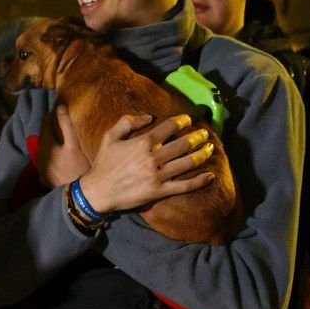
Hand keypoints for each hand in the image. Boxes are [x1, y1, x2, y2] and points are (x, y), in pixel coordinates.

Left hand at [36, 103, 90, 187]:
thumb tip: (59, 106)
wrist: (76, 195)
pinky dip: (50, 158)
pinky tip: (59, 160)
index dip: (52, 117)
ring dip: (50, 145)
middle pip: (44, 137)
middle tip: (61, 126)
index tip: (59, 113)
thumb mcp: (74, 144)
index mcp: (45, 144)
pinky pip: (45, 163)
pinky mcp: (43, 178)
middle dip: (51, 130)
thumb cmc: (78, 168)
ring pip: (43, 150)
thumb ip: (65, 125)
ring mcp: (40, 168)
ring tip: (61, 143)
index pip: (45, 123)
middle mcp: (39, 155)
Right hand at [77, 113, 213, 214]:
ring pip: (187, 163)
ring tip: (210, 148)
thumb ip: (127, 122)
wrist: (98, 192)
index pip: (169, 127)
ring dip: (202, 154)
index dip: (181, 121)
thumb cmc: (104, 163)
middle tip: (204, 134)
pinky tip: (211, 176)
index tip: (188, 119)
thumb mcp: (110, 137)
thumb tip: (148, 116)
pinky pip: (185, 186)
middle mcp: (153, 158)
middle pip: (183, 144)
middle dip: (197, 137)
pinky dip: (200, 181)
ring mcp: (158, 176)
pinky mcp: (160, 191)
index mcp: (142, 142)